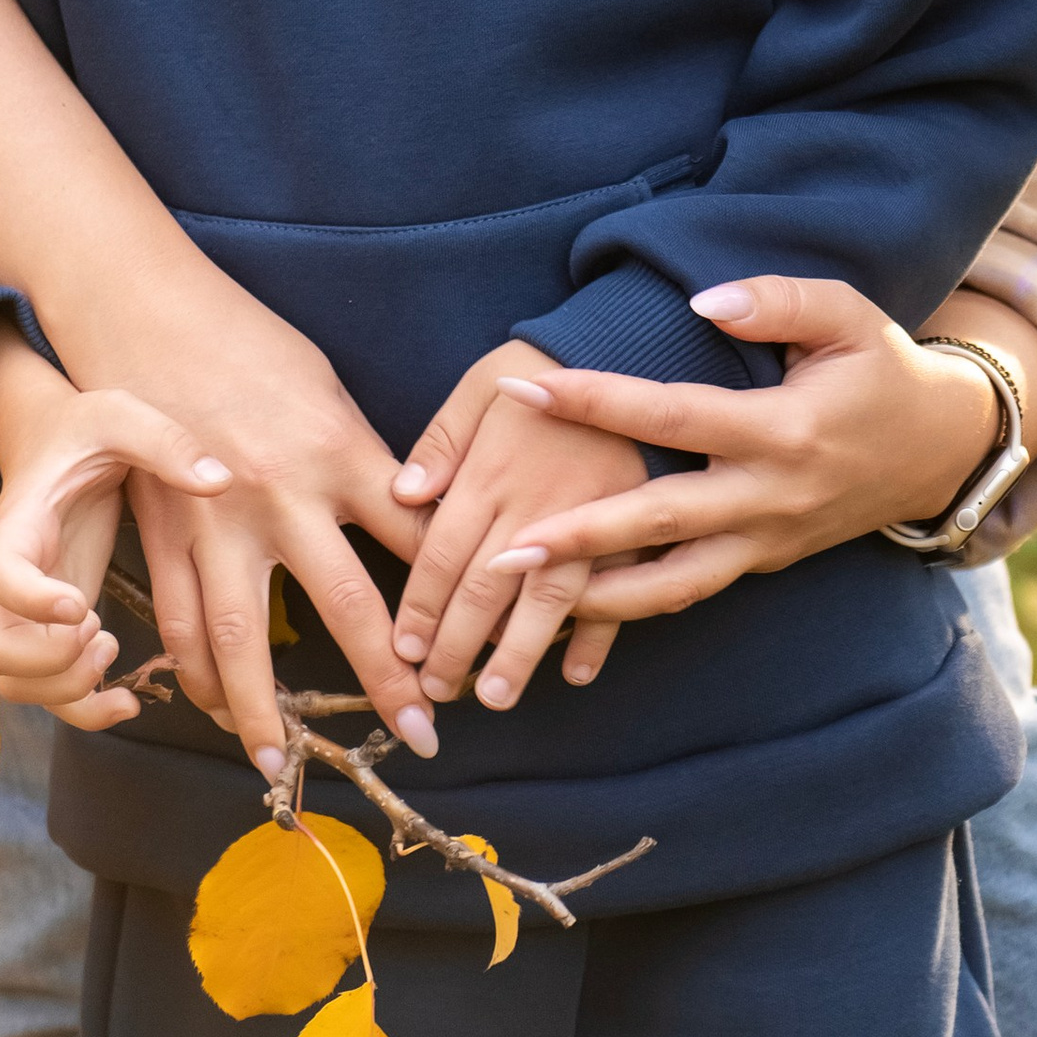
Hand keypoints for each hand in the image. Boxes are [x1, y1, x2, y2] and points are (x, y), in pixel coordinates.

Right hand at [0, 352, 229, 733]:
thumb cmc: (87, 428)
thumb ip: (165, 442)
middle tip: (99, 630)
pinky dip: (83, 709)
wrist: (62, 440)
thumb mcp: (123, 416)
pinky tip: (127, 698)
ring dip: (65, 689)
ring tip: (111, 649)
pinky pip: (51, 692)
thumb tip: (218, 481)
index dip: (32, 601)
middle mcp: (13, 579)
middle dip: (49, 662)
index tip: (81, 603)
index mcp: (20, 526)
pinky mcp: (57, 628)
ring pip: (20, 685)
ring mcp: (31, 612)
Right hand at [38, 267, 441, 774]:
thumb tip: (420, 515)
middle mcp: (284, 497)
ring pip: (244, 639)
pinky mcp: (162, 532)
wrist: (148, 316)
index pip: (415, 541)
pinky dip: (196, 672)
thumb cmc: (251, 345)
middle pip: (347, 608)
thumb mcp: (330, 392)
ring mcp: (216, 522)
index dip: (453, 598)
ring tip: (284, 763)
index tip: (484, 644)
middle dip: (388, 679)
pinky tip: (214, 707)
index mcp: (342, 453)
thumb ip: (369, 462)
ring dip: (265, 709)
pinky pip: (181, 620)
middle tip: (423, 735)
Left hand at [387, 348, 650, 711]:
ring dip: (520, 654)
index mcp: (492, 473)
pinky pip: (617, 585)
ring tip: (497, 696)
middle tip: (439, 691)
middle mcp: (537, 505)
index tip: (404, 651)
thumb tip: (404, 495)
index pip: (442, 557)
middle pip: (488, 590)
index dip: (420, 609)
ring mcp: (590, 518)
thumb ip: (441, 440)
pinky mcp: (633, 520)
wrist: (630, 340)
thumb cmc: (543, 362)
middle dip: (459, 648)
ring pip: (548, 601)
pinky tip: (577, 671)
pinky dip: (600, 632)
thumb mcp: (481, 384)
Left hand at [393, 278, 1036, 626]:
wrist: (941, 449)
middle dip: (579, 535)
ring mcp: (768, 539)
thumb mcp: (850, 317)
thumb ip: (778, 302)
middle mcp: (772, 496)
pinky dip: (632, 602)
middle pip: (662, 521)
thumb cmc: (883, 370)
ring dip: (595, 594)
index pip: (675, 415)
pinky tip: (571, 604)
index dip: (598, 401)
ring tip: (519, 594)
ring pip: (673, 583)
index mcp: (785, 429)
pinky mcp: (765, 561)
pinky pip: (692, 588)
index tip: (526, 388)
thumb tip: (702, 300)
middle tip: (500, 548)